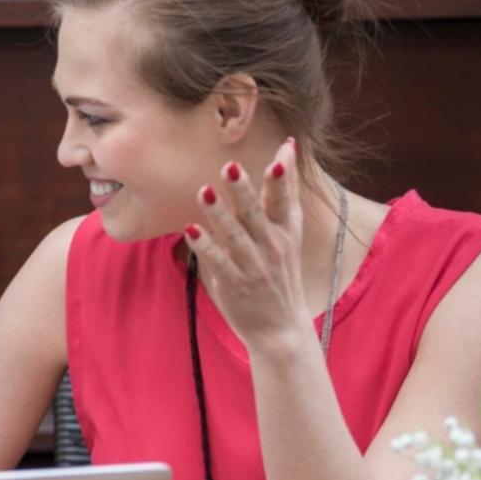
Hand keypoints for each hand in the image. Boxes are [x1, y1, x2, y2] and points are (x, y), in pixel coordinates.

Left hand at [183, 137, 310, 348]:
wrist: (280, 328)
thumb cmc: (280, 274)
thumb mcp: (289, 235)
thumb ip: (283, 196)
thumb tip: (286, 151)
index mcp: (286, 232)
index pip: (285, 200)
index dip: (284, 177)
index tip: (283, 151)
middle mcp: (272, 247)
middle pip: (256, 214)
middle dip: (244, 191)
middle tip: (231, 166)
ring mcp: (253, 266)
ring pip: (234, 235)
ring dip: (218, 214)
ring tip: (204, 192)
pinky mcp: (234, 284)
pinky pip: (217, 262)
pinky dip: (205, 246)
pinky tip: (191, 229)